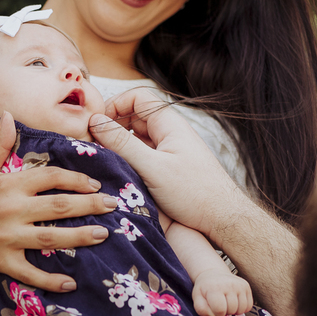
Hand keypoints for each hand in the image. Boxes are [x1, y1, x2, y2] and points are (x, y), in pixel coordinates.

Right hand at [0, 113, 118, 292]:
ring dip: (80, 237)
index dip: (75, 178)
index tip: (94, 183)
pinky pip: (30, 273)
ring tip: (103, 234)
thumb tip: (8, 115)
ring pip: (51, 239)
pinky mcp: (1, 262)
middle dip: (90, 205)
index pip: (49, 177)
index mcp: (8, 185)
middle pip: (58, 207)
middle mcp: (10, 210)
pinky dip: (51, 280)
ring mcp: (6, 238)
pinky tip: (71, 283)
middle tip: (112, 205)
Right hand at [90, 89, 245, 236]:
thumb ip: (122, 144)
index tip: (97, 125)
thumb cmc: (195, 194)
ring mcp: (169, 150)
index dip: (115, 105)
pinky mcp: (168, 167)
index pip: (137, 97)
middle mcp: (170, 132)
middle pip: (134, 117)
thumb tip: (95, 122)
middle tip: (93, 144)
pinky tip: (118, 172)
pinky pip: (142, 155)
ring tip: (103, 160)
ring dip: (118, 145)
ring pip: (136, 138)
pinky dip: (127, 159)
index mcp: (169, 124)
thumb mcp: (152, 168)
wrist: (223, 219)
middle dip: (112, 126)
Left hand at [191, 269, 253, 315]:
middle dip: (226, 312)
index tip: (214, 309)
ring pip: (242, 309)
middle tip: (221, 305)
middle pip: (232, 310)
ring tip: (227, 304)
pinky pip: (249, 305)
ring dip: (234, 311)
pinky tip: (235, 303)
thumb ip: (201, 310)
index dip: (217, 314)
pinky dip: (243, 308)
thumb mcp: (197, 298)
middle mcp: (229, 284)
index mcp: (214, 288)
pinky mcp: (246, 286)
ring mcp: (239, 285)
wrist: (213, 274)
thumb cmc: (205, 289)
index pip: (220, 310)